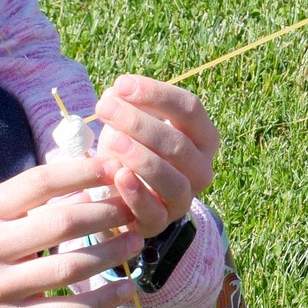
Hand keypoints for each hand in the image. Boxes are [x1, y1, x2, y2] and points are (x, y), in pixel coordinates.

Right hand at [0, 157, 141, 307]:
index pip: (41, 182)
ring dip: (110, 254)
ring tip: (135, 242)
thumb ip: (23, 202)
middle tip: (134, 209)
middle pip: (62, 223)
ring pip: (69, 269)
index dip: (83, 172)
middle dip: (107, 213)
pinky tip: (126, 289)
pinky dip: (102, 302)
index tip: (115, 167)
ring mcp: (0, 287)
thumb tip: (83, 183)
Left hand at [93, 75, 220, 235]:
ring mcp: (184, 198)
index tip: (121, 84)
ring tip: (113, 141)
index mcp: (202, 137)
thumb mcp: (131, 123)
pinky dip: (137, 194)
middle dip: (139, 123)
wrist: (121, 194)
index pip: (190, 109)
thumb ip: (128, 104)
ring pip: (173, 180)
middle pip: (179, 144)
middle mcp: (201, 168)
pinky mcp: (161, 222)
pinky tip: (119, 175)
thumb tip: (115, 93)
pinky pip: (155, 212)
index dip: (156, 94)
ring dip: (143, 159)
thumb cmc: (131, 149)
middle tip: (105, 107)